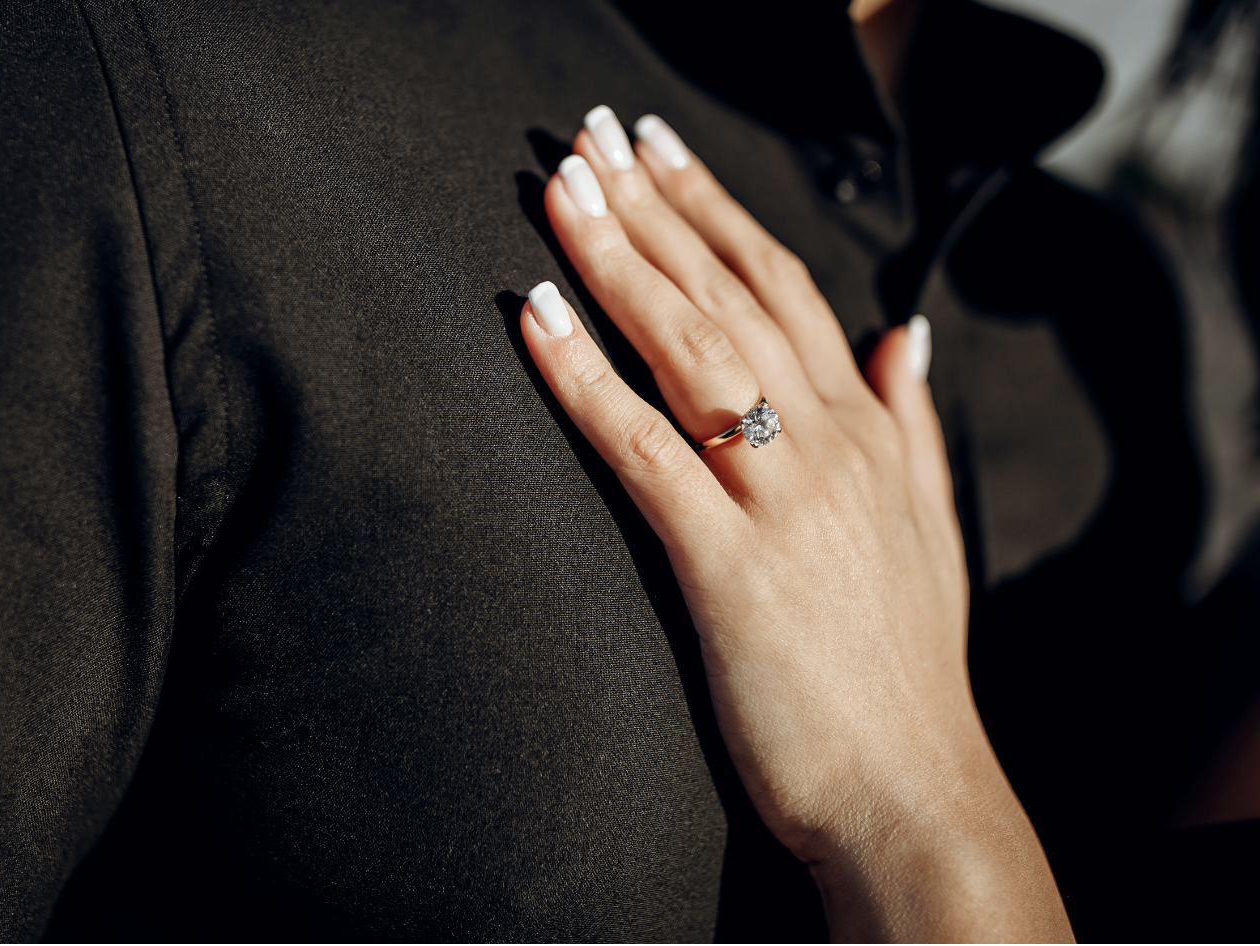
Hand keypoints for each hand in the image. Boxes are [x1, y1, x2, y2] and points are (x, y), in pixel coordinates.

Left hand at [519, 107, 1072, 941]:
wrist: (912, 792)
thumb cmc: (905, 673)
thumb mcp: (934, 528)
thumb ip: (916, 424)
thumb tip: (909, 334)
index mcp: (868, 435)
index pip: (788, 287)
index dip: (718, 210)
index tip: (661, 154)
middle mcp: (828, 447)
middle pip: (730, 294)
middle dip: (653, 207)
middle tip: (590, 138)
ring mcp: (780, 501)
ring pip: (690, 349)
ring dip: (617, 261)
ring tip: (560, 193)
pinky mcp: (728, 565)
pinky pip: (644, 447)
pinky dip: (585, 377)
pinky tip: (537, 316)